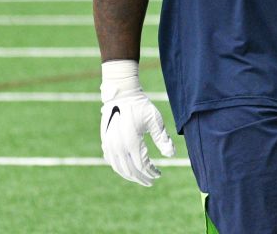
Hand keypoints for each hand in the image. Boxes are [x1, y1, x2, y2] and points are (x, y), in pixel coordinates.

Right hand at [100, 60, 175, 185]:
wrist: (121, 94)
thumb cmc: (141, 106)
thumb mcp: (155, 120)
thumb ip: (163, 139)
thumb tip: (171, 155)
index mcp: (132, 142)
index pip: (142, 165)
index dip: (151, 172)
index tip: (159, 174)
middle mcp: (118, 146)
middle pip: (130, 170)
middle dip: (141, 178)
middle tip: (151, 181)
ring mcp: (109, 145)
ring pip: (119, 168)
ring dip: (130, 175)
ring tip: (140, 178)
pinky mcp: (105, 141)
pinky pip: (111, 161)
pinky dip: (120, 167)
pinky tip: (127, 168)